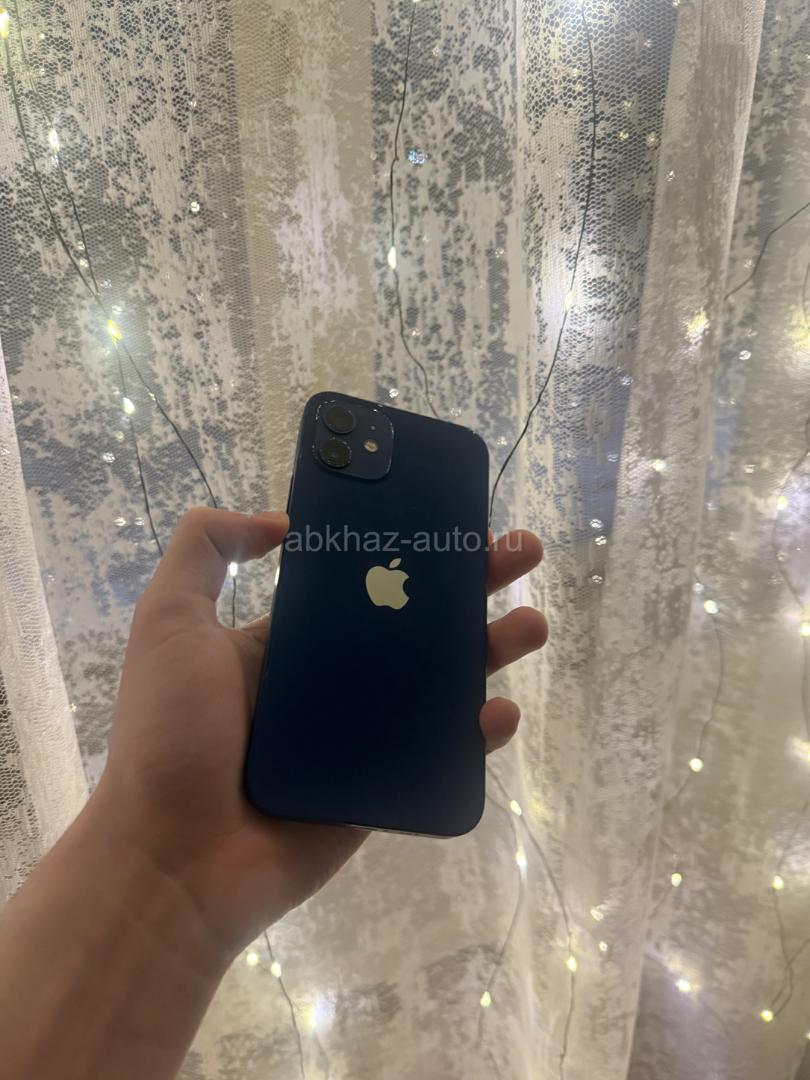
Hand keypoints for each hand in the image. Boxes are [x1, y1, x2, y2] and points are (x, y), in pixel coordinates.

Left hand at [94, 507, 547, 959]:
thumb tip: (282, 521)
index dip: (408, 547)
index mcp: (289, 639)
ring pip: (441, 681)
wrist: (175, 857)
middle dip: (471, 584)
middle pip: (416, 621)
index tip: (450, 518)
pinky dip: (478, 733)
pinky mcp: (382, 786)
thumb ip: (205, 547)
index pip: (363, 579)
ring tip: (531, 624)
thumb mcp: (168, 619)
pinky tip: (500, 712)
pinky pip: (441, 753)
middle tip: (519, 552)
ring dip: (492, 648)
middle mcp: (332, 679)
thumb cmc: (172, 733)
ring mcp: (362, 734)